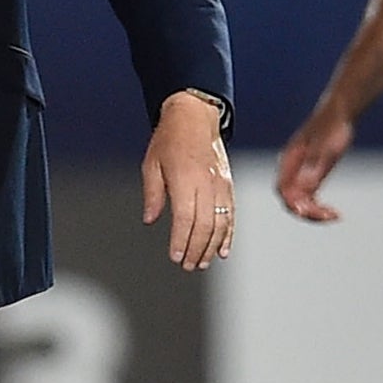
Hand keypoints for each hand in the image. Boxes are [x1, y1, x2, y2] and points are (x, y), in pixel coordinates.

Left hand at [142, 92, 233, 270]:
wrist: (195, 116)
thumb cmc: (170, 138)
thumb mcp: (151, 164)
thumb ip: (153, 194)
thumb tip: (151, 219)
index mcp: (185, 178)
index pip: (185, 218)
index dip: (181, 241)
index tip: (175, 256)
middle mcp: (206, 183)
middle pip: (205, 226)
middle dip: (197, 250)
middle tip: (188, 265)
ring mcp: (220, 185)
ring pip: (221, 223)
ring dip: (212, 247)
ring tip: (203, 262)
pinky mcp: (228, 185)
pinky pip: (231, 215)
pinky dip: (228, 235)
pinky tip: (223, 249)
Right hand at [276, 103, 354, 222]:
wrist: (339, 113)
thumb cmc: (332, 125)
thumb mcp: (325, 147)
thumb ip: (314, 166)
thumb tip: (305, 187)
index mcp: (289, 160)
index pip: (283, 190)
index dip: (293, 204)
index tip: (308, 211)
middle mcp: (292, 169)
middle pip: (291, 200)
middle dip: (307, 212)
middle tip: (329, 216)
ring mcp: (301, 173)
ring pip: (300, 201)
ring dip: (314, 212)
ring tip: (333, 215)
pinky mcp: (312, 174)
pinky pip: (309, 198)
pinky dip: (319, 207)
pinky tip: (332, 211)